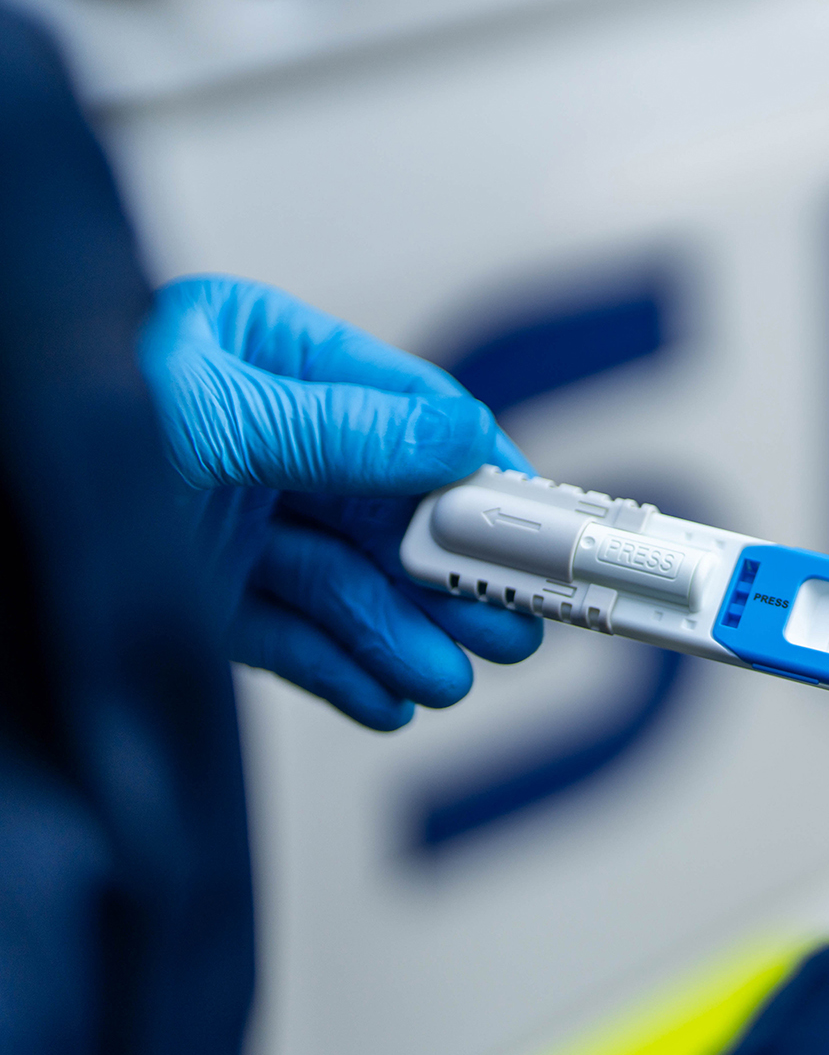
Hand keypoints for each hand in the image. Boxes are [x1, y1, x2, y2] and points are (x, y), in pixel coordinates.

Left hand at [138, 274, 540, 730]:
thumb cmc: (62, 438)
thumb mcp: (218, 423)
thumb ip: (347, 435)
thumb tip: (463, 443)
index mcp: (259, 354)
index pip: (405, 407)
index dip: (480, 466)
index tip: (541, 518)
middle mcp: (254, 435)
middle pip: (388, 506)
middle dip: (450, 571)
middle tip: (515, 621)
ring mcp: (229, 519)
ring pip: (347, 581)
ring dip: (405, 634)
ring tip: (450, 678)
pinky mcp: (200, 599)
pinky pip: (293, 635)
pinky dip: (344, 670)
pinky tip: (391, 699)